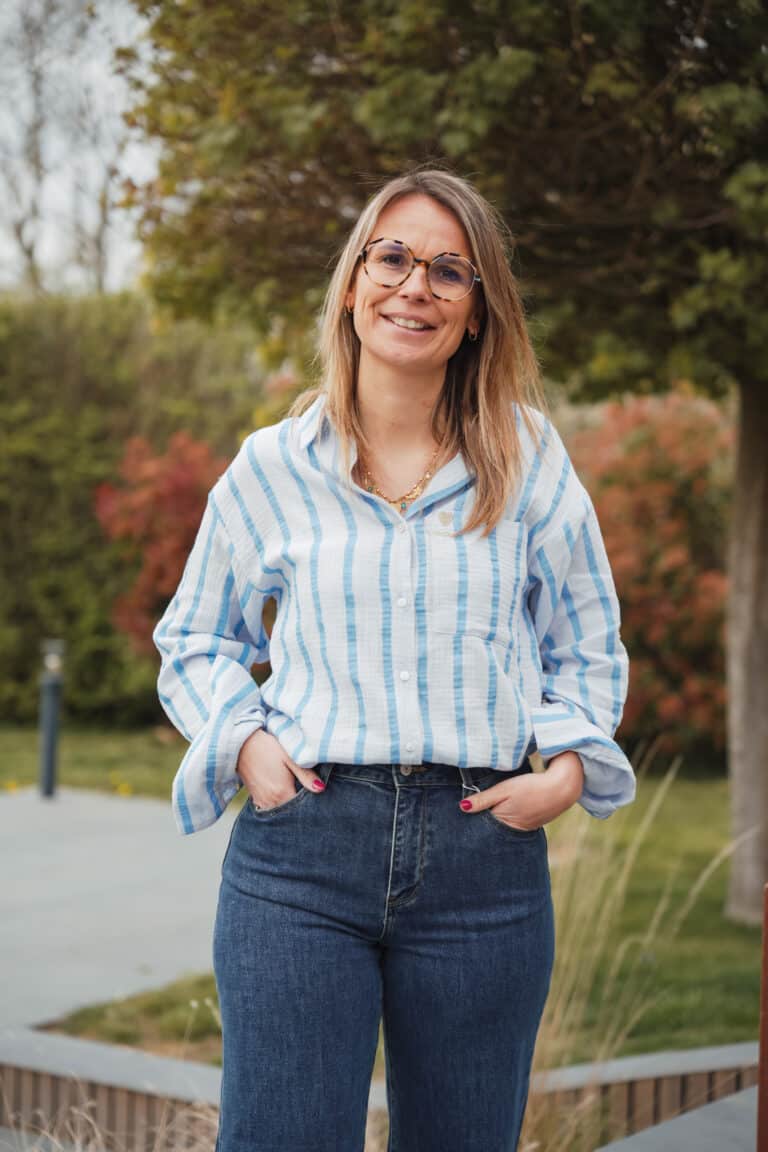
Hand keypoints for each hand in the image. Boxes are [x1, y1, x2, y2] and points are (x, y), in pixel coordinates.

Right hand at [236, 729, 325, 808]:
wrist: (241, 743)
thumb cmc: (267, 747)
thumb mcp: (289, 757)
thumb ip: (306, 774)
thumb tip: (321, 788)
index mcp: (282, 793)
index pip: (301, 806)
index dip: (310, 799)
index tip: (314, 790)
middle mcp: (271, 801)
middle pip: (291, 808)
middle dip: (299, 802)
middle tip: (303, 787)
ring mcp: (261, 801)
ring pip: (280, 808)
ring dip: (287, 802)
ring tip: (291, 786)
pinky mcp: (254, 797)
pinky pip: (270, 805)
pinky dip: (277, 801)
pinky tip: (280, 787)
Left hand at [459, 751, 583, 829]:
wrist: (564, 786)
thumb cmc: (532, 786)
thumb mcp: (504, 789)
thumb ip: (483, 799)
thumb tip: (462, 808)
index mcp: (505, 823)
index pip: (483, 826)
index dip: (474, 819)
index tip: (464, 814)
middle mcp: (516, 830)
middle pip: (494, 828)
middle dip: (485, 821)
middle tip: (475, 811)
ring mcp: (527, 827)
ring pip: (506, 824)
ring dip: (499, 817)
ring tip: (494, 807)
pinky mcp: (536, 822)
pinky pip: (518, 822)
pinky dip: (512, 815)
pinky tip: (512, 807)